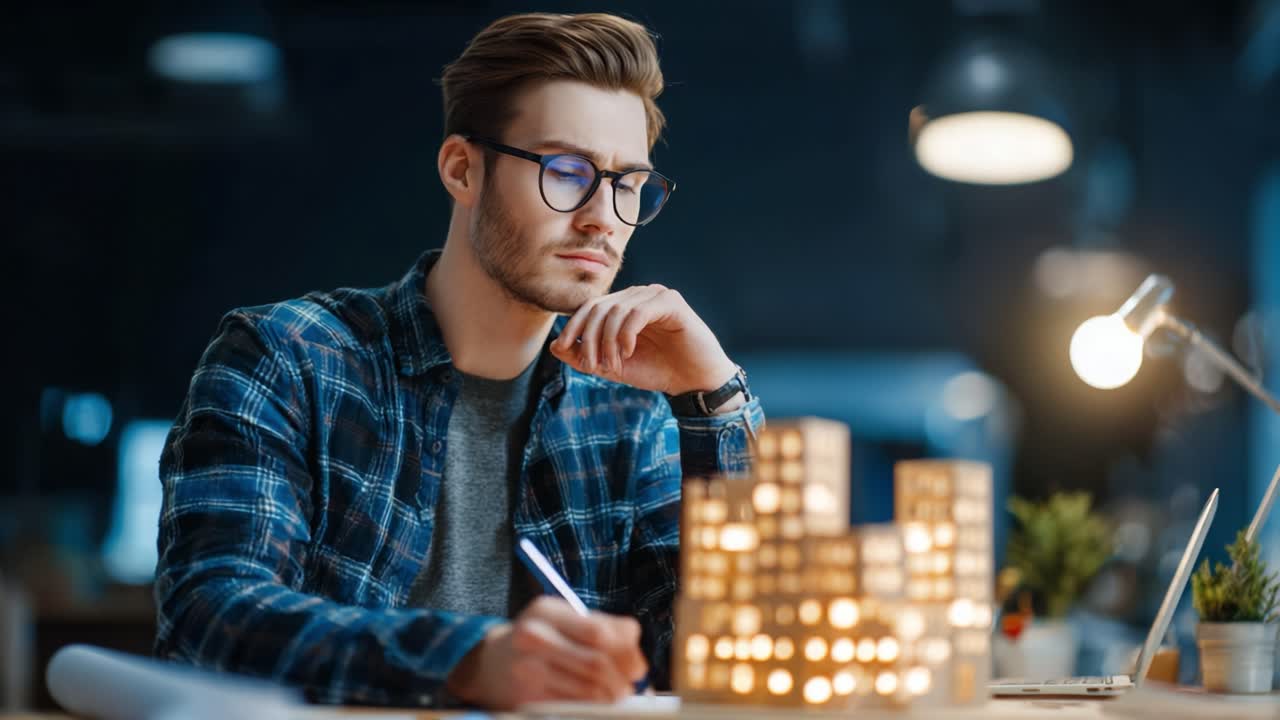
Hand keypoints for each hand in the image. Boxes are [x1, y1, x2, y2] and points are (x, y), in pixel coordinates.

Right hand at [444, 597, 647, 709]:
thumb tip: (638, 664)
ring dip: (611, 698)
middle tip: (631, 687)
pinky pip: (573, 707)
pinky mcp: (527, 699)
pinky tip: (594, 704)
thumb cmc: (541, 640)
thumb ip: (603, 631)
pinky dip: (593, 709)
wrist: (492, 663)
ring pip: (588, 691)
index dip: (628, 652)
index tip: (638, 666)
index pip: (601, 632)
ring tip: (614, 696)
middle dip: (623, 680)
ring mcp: (528, 670)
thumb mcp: (565, 622)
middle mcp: (534, 636)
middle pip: (597, 662)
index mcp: (548, 611)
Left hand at [550, 284, 737, 395]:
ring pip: (616, 311)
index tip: (566, 349)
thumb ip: (585, 357)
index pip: (590, 307)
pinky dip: (626, 334)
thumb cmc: (657, 371)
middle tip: (593, 366)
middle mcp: (638, 296)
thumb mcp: (614, 367)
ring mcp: (655, 296)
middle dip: (590, 338)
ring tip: (613, 365)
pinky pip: (638, 312)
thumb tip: (554, 346)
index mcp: (624, 307)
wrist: (693, 382)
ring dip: (608, 341)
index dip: (573, 326)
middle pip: (599, 307)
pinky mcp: (671, 302)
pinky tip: (628, 352)